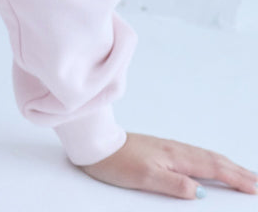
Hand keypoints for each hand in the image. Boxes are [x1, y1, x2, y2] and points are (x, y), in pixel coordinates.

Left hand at [81, 133, 257, 199]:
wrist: (94, 144)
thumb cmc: (116, 161)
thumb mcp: (145, 177)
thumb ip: (173, 184)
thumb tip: (200, 192)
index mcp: (174, 156)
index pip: (212, 168)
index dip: (235, 178)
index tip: (254, 187)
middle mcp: (174, 150)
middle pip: (213, 160)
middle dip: (237, 171)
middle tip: (256, 181)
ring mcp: (167, 148)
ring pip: (204, 156)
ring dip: (225, 165)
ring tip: (241, 173)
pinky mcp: (159, 149)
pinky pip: (193, 155)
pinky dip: (209, 161)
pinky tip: (208, 164)